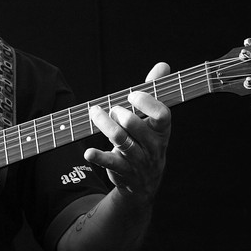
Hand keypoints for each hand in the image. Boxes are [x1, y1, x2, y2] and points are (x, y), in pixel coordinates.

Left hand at [83, 62, 171, 205]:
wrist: (144, 184)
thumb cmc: (147, 143)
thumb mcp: (153, 122)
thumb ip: (155, 93)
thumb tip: (163, 65)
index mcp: (162, 131)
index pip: (162, 115)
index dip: (147, 103)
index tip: (132, 94)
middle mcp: (152, 146)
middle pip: (135, 126)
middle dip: (120, 114)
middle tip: (112, 109)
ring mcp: (138, 160)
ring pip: (121, 141)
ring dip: (105, 125)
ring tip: (95, 113)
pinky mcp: (123, 172)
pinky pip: (110, 163)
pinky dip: (97, 156)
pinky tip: (88, 152)